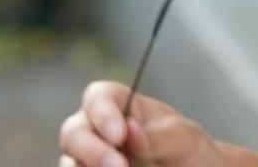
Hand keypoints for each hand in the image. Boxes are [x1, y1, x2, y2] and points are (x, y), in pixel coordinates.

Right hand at [59, 80, 224, 166]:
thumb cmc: (187, 151)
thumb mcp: (183, 139)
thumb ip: (158, 135)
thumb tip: (130, 131)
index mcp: (120, 105)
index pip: (98, 97)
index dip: (103, 113)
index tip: (119, 134)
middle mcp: (96, 131)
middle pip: (73, 132)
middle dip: (92, 150)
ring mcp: (89, 159)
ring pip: (70, 164)